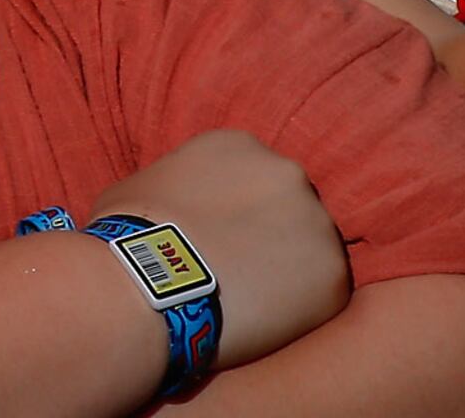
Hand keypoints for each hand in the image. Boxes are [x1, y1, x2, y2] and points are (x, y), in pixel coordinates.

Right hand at [93, 128, 345, 367]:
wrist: (149, 282)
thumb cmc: (129, 233)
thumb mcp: (144, 183)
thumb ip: (178, 184)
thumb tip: (176, 205)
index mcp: (239, 145)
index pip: (251, 176)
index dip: (237, 209)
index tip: (222, 233)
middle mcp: (287, 173)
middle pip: (289, 206)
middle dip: (271, 233)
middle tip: (242, 266)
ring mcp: (317, 223)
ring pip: (311, 248)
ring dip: (289, 269)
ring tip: (253, 298)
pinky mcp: (335, 275)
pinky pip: (325, 291)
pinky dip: (302, 306)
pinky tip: (265, 318)